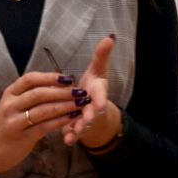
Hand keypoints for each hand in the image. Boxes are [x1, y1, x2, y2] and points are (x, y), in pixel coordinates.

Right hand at [0, 70, 91, 177]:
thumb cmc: (8, 124)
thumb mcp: (14, 105)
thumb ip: (31, 95)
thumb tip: (59, 85)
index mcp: (10, 93)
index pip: (30, 79)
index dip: (50, 77)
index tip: (68, 78)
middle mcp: (11, 105)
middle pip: (39, 94)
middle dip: (62, 92)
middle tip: (80, 91)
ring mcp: (15, 121)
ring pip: (44, 110)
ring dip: (65, 105)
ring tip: (80, 103)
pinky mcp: (22, 137)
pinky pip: (45, 126)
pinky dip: (61, 121)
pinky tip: (73, 118)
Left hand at [61, 35, 120, 149]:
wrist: (91, 108)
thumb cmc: (92, 87)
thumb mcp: (98, 70)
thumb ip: (102, 55)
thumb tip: (110, 36)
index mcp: (97, 92)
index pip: (100, 95)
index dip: (100, 99)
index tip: (99, 102)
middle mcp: (93, 107)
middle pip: (93, 112)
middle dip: (90, 115)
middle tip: (87, 118)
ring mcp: (85, 119)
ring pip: (83, 125)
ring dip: (80, 128)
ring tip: (75, 132)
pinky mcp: (76, 128)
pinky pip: (73, 133)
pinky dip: (70, 137)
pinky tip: (66, 140)